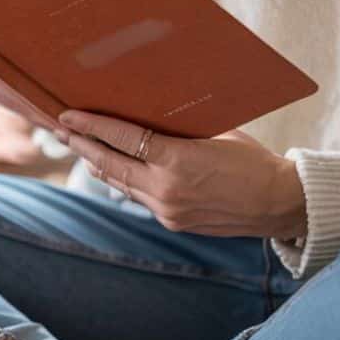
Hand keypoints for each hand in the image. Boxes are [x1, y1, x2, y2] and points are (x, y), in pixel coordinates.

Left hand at [58, 110, 307, 237]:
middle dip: (83, 146)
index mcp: (178, 161)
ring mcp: (168, 210)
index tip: (68, 116)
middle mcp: (167, 189)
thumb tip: (145, 118)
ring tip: (79, 147)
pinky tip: (112, 169)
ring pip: (121, 184)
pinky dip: (123, 181)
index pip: (123, 139)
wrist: (279, 203)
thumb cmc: (252, 160)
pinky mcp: (173, 222)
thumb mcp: (214, 134)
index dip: (91, 126)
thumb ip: (177, 132)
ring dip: (98, 165)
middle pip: (111, 164)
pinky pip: (139, 197)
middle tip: (60, 129)